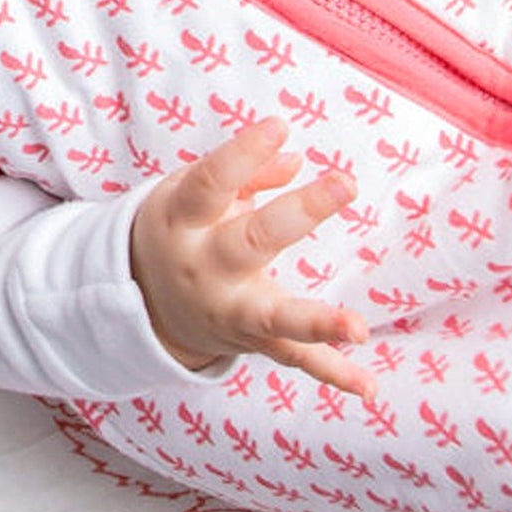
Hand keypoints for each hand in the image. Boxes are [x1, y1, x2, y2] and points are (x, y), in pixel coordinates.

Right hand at [129, 117, 373, 400]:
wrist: (142, 303)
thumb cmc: (178, 229)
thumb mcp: (190, 193)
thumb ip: (243, 173)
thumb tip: (294, 158)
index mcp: (182, 221)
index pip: (210, 185)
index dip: (241, 155)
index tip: (278, 125)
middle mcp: (204, 268)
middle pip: (250, 242)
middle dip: (298, 214)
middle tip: (345, 183)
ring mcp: (229, 310)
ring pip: (275, 318)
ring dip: (318, 323)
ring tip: (357, 327)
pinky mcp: (252, 340)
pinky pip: (294, 358)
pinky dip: (333, 372)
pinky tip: (370, 387)